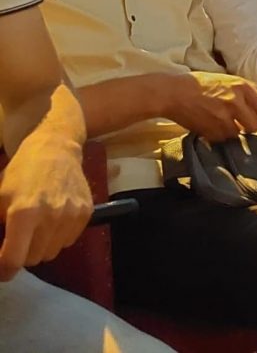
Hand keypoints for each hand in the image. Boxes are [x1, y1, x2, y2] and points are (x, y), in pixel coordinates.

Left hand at [0, 136, 91, 279]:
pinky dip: (58, 237)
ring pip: (52, 252)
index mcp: (23, 213)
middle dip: (22, 254)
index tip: (2, 270)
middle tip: (18, 239)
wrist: (56, 149)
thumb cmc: (22, 172)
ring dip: (41, 246)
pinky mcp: (86, 213)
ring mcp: (71, 215)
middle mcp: (51, 217)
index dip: (3, 270)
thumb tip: (0, 249)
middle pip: (33, 259)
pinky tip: (54, 219)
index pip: (13, 259)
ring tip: (37, 227)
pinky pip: (69, 241)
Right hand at [162, 72, 256, 141]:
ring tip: (220, 124)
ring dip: (231, 132)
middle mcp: (236, 102)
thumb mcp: (227, 80)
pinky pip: (222, 139)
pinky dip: (218, 136)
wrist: (172, 93)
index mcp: (242, 87)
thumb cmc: (199, 84)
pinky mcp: (211, 130)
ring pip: (238, 134)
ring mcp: (223, 117)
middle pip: (255, 126)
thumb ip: (244, 91)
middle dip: (248, 127)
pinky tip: (210, 126)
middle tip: (240, 124)